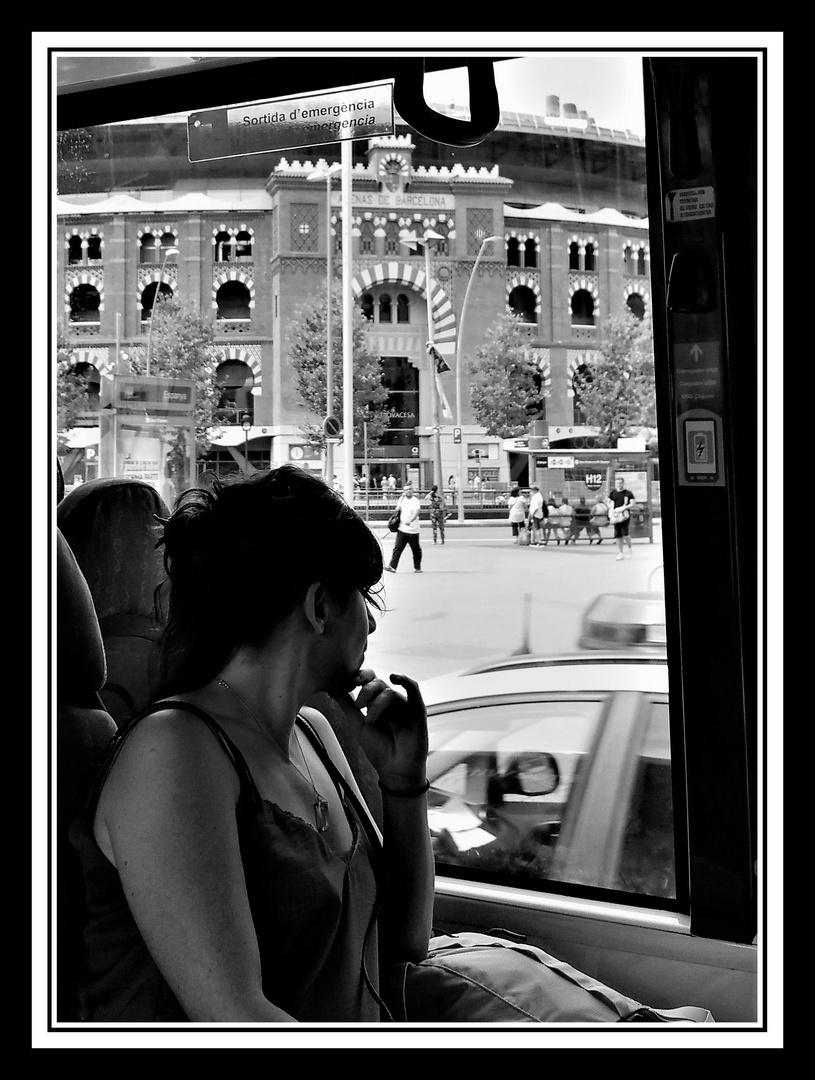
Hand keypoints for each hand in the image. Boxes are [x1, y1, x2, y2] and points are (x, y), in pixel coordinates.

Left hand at [330, 670, 427, 789]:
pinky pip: (413, 689)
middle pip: (377, 683)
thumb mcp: (357, 726)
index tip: (348, 683)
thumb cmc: (379, 750)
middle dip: (366, 690)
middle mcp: (390, 702)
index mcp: (376, 703)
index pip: (368, 681)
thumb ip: (346, 706)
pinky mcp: (417, 709)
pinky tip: (395, 678)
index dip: (358, 677)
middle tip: (359, 705)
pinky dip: (404, 680)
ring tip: (370, 719)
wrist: (395, 770)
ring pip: (389, 691)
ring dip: (377, 702)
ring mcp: (403, 705)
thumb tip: (332, 688)